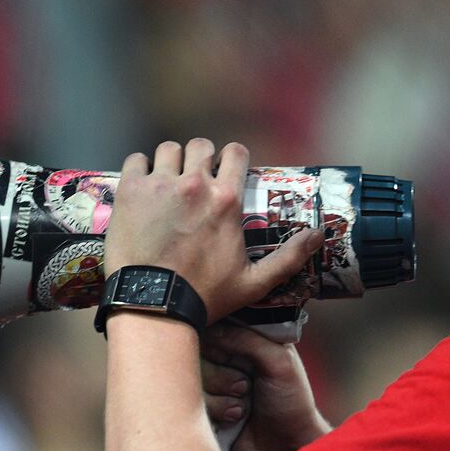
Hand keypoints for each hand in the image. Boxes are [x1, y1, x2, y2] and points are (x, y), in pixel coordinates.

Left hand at [107, 139, 324, 320]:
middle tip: (194, 179)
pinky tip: (142, 187)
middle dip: (200, 158)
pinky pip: (135, 160)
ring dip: (170, 162)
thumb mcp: (254, 283)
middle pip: (200, 145)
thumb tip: (318, 235)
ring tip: (167, 183)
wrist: (154, 305)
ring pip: (168, 150)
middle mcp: (195, 184)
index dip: (231, 157)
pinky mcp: (130, 191)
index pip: (235, 152)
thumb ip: (289, 258)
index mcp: (227, 200)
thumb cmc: (204, 297)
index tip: (224, 170)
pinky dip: (139, 169)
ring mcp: (160, 185)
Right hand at [200, 322, 329, 450]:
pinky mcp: (204, 409)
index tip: (230, 357)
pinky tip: (233, 420)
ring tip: (242, 409)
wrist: (288, 446)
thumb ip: (247, 339)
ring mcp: (212, 385)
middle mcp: (223, 360)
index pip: (212, 328)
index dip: (217, 344)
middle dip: (220, 375)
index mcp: (243, 342)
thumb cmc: (291, 400)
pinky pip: (189, 404)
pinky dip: (213, 413)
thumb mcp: (279, 360)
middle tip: (244, 387)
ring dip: (219, 398)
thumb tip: (211, 328)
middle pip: (194, 355)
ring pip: (191, 381)